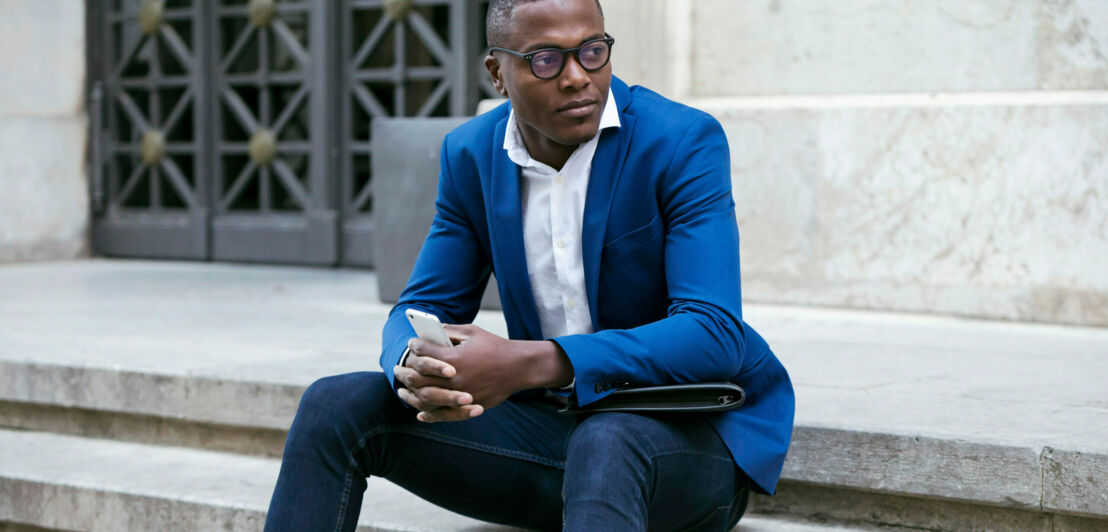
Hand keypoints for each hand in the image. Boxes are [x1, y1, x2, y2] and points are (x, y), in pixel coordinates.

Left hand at [396, 325, 572, 422]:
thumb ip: (449, 331)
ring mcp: (460, 394)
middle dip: (405, 371)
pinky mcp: (467, 406)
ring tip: (402, 390)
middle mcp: (454, 378)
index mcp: (454, 358)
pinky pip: (443, 415)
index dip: (415, 346)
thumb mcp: (472, 332)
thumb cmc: (494, 347)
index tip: (411, 343)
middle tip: (397, 368)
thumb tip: (430, 331)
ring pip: (427, 398)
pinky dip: (428, 415)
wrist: (518, 367)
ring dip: (411, 394)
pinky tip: (419, 413)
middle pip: (419, 377)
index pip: (424, 352)